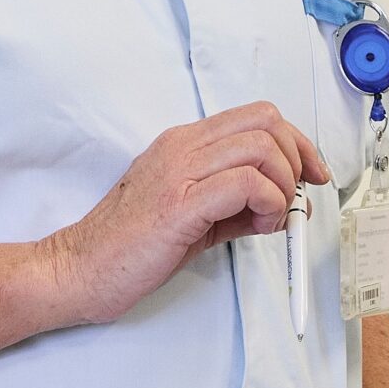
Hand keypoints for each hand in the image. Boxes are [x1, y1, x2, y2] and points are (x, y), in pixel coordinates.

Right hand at [35, 103, 326, 327]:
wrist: (76, 271)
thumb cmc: (130, 247)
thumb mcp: (194, 218)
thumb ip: (236, 205)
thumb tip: (284, 206)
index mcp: (185, 142)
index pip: (258, 116)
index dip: (297, 142)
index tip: (312, 174)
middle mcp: (183, 146)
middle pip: (266, 122)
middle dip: (297, 158)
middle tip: (295, 199)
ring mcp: (178, 170)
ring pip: (260, 147)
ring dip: (283, 185)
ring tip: (272, 219)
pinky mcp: (177, 203)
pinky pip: (244, 183)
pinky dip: (268, 202)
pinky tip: (260, 227)